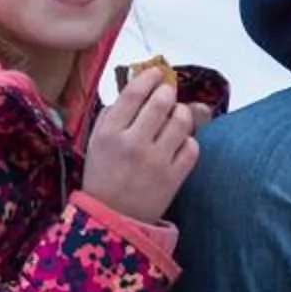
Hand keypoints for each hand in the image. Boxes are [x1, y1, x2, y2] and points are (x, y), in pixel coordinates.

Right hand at [84, 65, 202, 221]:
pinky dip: (188, 141)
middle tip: (166, 95)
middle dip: (168, 93)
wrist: (112, 218)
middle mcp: (133, 144)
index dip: (149, 77)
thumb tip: (139, 86)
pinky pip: (192, 146)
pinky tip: (177, 144)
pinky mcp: (174, 177)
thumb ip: (114, 113)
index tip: (157, 73)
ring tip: (174, 118)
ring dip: (181, 114)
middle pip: (162, 102)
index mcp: (109, 133)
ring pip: (182, 121)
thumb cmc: (104, 173)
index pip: (134, 93)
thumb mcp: (97, 141)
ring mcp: (156, 161)